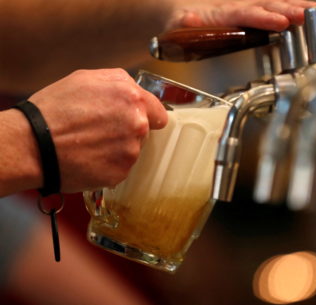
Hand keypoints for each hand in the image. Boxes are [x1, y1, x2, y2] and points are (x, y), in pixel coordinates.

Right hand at [28, 68, 167, 191]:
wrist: (33, 144)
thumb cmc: (55, 110)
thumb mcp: (87, 78)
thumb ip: (120, 83)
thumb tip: (135, 92)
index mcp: (133, 98)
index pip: (159, 113)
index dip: (148, 116)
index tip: (138, 121)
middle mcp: (137, 125)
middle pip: (144, 132)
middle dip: (128, 131)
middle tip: (101, 131)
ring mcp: (131, 151)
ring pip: (132, 150)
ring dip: (117, 149)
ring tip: (90, 144)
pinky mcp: (121, 172)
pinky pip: (121, 168)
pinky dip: (108, 165)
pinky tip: (89, 158)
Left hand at [167, 0, 315, 31]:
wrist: (180, 12)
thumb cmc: (180, 22)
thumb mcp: (176, 25)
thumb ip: (183, 25)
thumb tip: (187, 18)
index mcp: (221, 13)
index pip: (246, 13)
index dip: (263, 18)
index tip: (280, 22)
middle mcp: (237, 6)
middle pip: (266, 6)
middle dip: (287, 10)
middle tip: (306, 16)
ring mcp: (246, 7)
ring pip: (274, 3)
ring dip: (295, 6)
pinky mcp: (252, 11)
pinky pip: (275, 7)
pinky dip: (293, 6)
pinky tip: (310, 9)